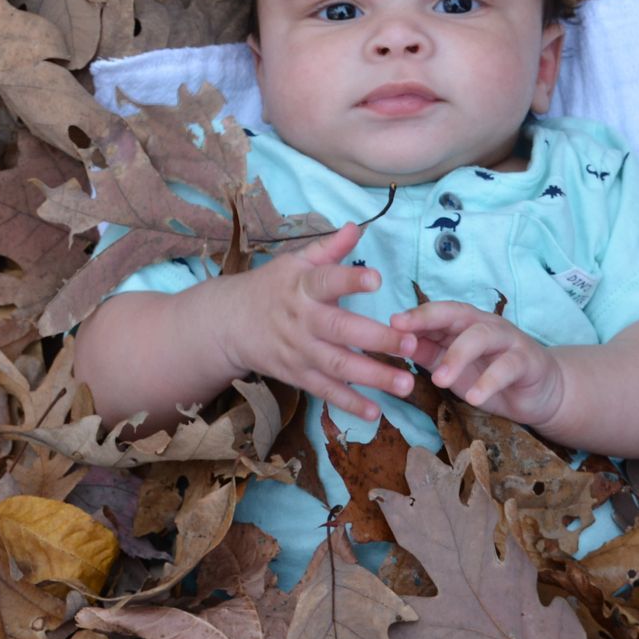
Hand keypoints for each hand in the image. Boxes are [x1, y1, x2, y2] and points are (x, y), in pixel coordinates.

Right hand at [220, 223, 418, 423]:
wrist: (228, 323)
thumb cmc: (270, 287)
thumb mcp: (294, 262)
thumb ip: (329, 248)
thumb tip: (358, 226)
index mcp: (302, 287)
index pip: (327, 281)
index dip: (350, 281)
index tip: (377, 280)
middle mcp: (302, 321)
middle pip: (340, 330)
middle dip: (377, 338)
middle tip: (410, 344)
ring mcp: (299, 352)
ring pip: (338, 366)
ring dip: (373, 376)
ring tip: (406, 384)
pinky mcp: (297, 375)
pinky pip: (326, 391)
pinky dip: (349, 403)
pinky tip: (376, 412)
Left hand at [388, 301, 565, 428]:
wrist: (539, 391)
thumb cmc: (490, 373)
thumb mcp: (452, 366)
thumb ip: (427, 353)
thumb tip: (395, 343)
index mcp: (465, 324)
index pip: (438, 312)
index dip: (416, 316)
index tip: (391, 323)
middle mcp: (486, 325)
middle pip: (458, 314)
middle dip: (429, 320)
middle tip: (405, 337)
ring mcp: (508, 340)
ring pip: (482, 336)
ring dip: (458, 356)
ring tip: (440, 380)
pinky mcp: (527, 361)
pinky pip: (507, 367)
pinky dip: (489, 382)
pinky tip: (473, 397)